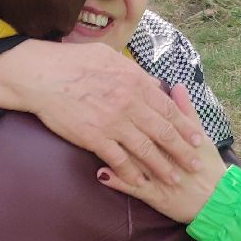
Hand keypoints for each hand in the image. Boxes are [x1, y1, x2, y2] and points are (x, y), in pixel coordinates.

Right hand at [0, 40, 204, 185]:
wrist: (43, 75)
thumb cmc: (73, 61)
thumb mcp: (110, 57)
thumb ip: (135, 73)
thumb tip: (154, 84)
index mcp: (135, 82)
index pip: (168, 109)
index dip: (185, 126)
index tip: (197, 139)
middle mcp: (129, 104)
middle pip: (163, 132)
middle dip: (182, 151)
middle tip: (196, 165)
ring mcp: (113, 123)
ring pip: (145, 150)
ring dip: (162, 167)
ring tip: (174, 179)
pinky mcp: (95, 138)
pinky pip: (118, 160)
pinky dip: (132, 173)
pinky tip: (141, 183)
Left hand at [99, 86, 228, 222]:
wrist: (220, 201)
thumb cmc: (209, 167)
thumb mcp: (202, 136)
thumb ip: (187, 112)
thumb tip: (178, 86)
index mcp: (176, 138)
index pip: (154, 118)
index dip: (136, 106)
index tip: (118, 93)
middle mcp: (167, 155)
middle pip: (140, 136)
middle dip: (119, 125)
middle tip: (98, 111)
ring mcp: (160, 176)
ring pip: (134, 160)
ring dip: (114, 152)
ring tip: (93, 142)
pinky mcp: (156, 195)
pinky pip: (134, 188)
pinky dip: (118, 180)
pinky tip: (101, 174)